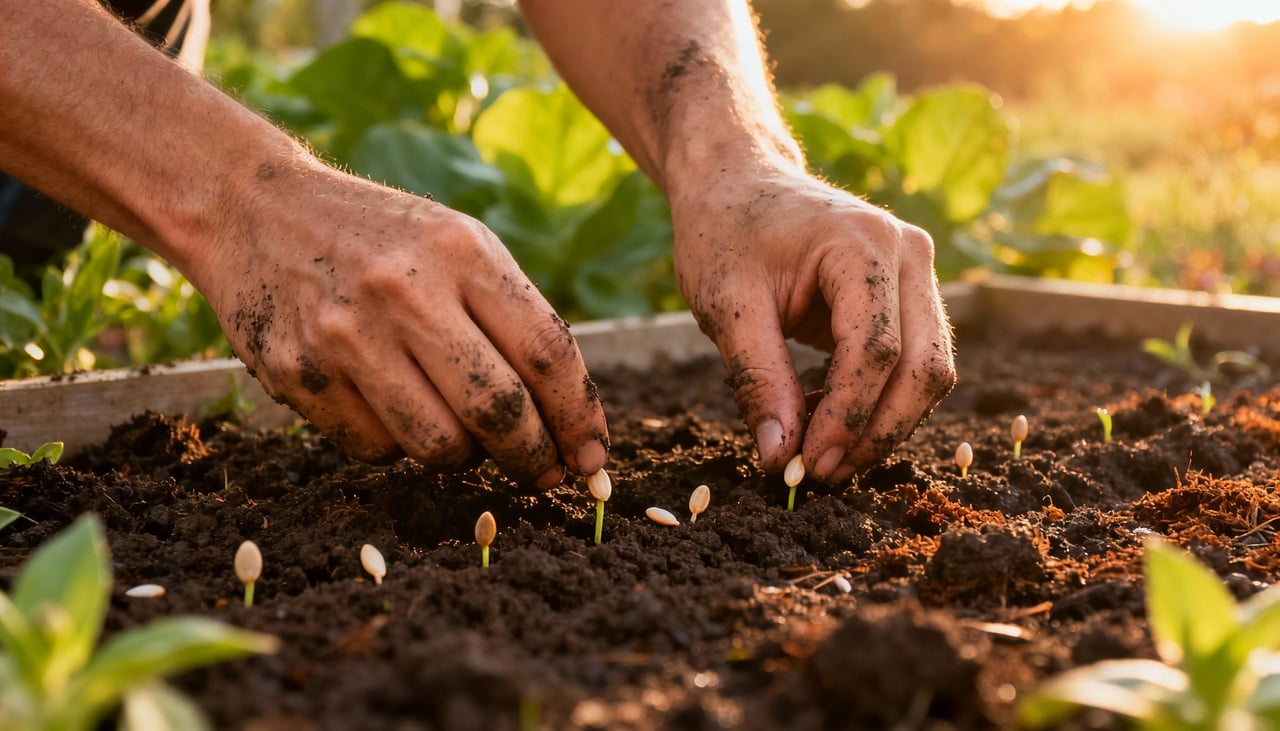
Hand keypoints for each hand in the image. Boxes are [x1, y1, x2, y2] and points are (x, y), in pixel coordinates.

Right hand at [190, 160, 608, 487]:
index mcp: (461, 252)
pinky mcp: (299, 375)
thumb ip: (514, 321)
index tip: (592, 455)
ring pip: (439, 446)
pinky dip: (398, 446)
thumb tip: (568, 422)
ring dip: (464, 456)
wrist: (255, 209)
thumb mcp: (458, 246)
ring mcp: (345, 336)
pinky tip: (391, 407)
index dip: (578, 417)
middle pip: (498, 412)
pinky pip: (376, 450)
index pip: (547, 353)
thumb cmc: (383, 239)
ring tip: (462, 431)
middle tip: (544, 472)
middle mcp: (404, 292)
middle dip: (533, 457)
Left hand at [670, 165, 955, 483]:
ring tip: (822, 455)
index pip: (877, 351)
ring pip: (930, 371)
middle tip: (821, 475)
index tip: (807, 465)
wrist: (736, 182)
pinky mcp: (911, 293)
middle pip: (923, 367)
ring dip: (884, 424)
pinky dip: (879, 402)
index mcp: (863, 244)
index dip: (847, 417)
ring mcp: (917, 271)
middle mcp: (908, 253)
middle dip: (876, 432)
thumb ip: (757, 380)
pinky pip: (914, 362)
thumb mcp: (725, 306)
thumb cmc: (724, 232)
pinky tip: (828, 422)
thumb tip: (781, 458)